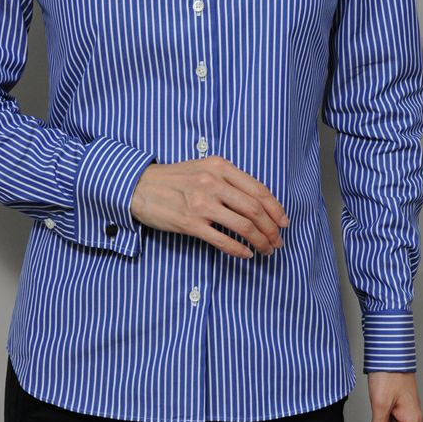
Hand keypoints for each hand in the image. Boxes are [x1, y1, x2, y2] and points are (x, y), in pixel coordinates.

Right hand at [130, 155, 289, 257]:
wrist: (138, 186)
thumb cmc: (173, 179)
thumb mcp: (203, 168)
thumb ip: (229, 180)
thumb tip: (258, 202)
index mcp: (219, 167)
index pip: (259, 190)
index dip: (276, 209)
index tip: (284, 223)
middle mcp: (212, 183)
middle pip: (255, 210)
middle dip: (272, 229)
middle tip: (278, 242)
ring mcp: (201, 204)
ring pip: (243, 226)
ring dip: (260, 241)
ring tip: (266, 250)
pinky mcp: (189, 223)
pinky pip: (221, 240)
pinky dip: (238, 250)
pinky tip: (246, 255)